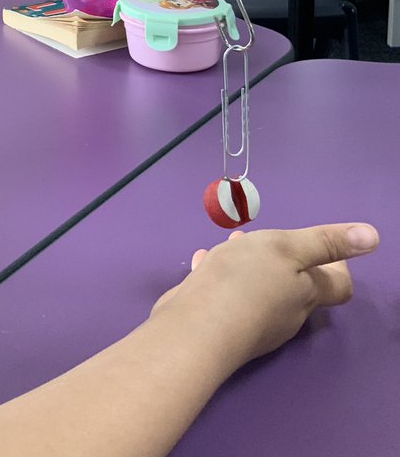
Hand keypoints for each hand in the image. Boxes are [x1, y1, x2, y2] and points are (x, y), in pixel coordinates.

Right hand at [151, 222, 378, 370]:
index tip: (319, 249)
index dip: (336, 266)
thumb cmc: (244, 281)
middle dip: (282, 259)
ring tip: (231, 245)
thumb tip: (373, 237)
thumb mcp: (286, 248)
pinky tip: (202, 264)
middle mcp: (286, 315)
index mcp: (305, 294)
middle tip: (262, 238)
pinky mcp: (223, 328)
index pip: (338, 287)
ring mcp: (254, 325)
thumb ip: (326, 242)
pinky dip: (222, 279)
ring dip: (250, 266)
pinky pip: (229, 297)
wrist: (196, 330)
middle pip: (296, 287)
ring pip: (260, 290)